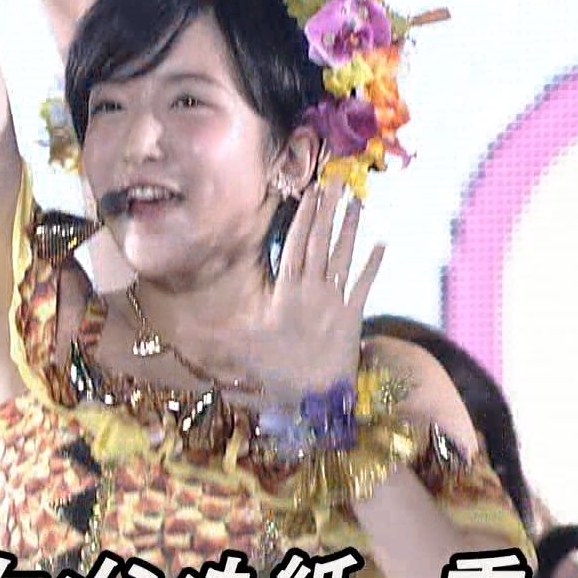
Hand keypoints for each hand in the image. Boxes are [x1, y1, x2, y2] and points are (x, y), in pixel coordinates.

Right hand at [225, 180, 384, 393]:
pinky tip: (382, 242)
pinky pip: (366, 284)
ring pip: (344, 256)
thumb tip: (195, 324)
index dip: (305, 216)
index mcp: (287, 293)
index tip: (311, 191)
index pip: (296, 245)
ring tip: (356, 201)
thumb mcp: (248, 345)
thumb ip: (225, 330)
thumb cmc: (279, 371)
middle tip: (337, 181)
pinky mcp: (355, 315)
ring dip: (351, 227)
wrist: (318, 396)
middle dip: (328, 210)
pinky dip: (374, 264)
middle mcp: (313, 291)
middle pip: (321, 242)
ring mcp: (337, 301)